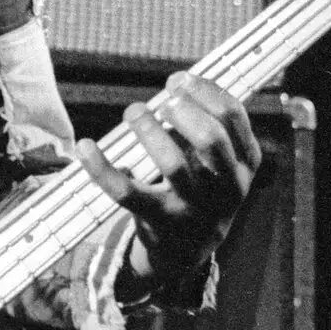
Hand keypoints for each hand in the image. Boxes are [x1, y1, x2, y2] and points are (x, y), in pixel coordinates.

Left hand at [76, 73, 261, 296]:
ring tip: (134, 112)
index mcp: (245, 163)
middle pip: (210, 139)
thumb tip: (177, 83)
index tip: (178, 80)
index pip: (232, 116)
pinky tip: (85, 146)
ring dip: (149, 130)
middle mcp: (227, 187)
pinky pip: (127, 193)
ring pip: (173, 165)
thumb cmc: (201, 188)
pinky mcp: (160, 222)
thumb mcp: (219, 160)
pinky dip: (102, 168)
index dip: (203, 90)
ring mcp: (194, 208)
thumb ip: (208, 125)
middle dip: (183, 110)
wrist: (189, 249)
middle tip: (162, 102)